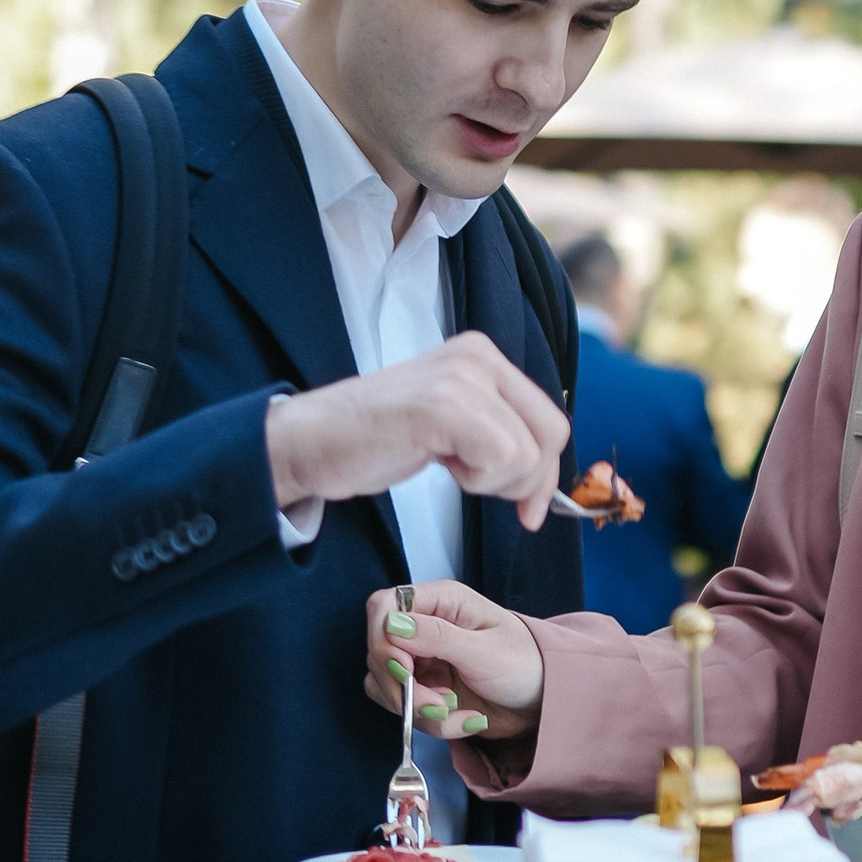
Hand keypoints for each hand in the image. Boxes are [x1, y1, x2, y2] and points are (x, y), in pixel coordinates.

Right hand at [269, 333, 567, 527]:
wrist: (309, 443)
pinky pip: (500, 457)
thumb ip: (498, 432)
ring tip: (447, 464)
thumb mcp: (452, 423)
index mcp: (483, 355)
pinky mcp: (443, 406)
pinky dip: (476, 479)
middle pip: (551, 435)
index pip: (552, 420)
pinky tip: (440, 465)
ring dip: (491, 481)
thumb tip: (546, 486)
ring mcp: (461, 378)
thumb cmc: (377, 441)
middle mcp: (477, 356)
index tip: (521, 506)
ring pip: (527, 453)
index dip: (543, 473)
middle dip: (525, 481)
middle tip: (476, 485)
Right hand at [363, 578, 545, 742]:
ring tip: (457, 712)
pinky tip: (460, 719)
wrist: (545, 702)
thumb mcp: (484, 650)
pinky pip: (403, 707)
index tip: (404, 670)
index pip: (383, 607)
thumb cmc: (526, 664)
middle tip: (441, 705)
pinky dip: (427, 722)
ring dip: (418, 708)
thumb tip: (390, 624)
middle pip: (379, 651)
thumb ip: (436, 636)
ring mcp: (421, 660)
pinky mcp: (423, 689)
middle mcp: (424, 627)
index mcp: (441, 602)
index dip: (382, 639)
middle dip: (405, 687)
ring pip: (386, 684)